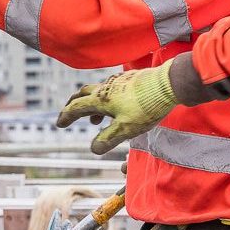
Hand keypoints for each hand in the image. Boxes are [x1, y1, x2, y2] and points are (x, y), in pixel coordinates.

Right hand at [55, 64, 176, 154]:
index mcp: (101, 99)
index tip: (60, 124)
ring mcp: (119, 82)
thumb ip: (108, 139)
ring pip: (98, 92)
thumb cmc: (147, 107)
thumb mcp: (126, 129)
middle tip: (68, 115)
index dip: (66, 116)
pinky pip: (112, 90)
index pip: (77, 107)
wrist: (169, 84)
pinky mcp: (131, 80)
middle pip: (83, 94)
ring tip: (95, 120)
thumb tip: (93, 149)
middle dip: (74, 105)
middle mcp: (106, 87)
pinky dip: (106, 100)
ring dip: (92, 105)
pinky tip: (117, 108)